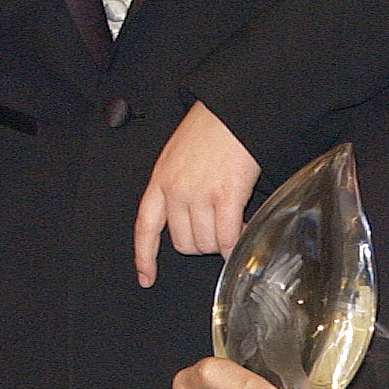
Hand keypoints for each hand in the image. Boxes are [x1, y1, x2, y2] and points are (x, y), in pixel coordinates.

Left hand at [134, 102, 260, 285]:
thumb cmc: (209, 128)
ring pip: (206, 243)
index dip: (144, 257)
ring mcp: (200, 194)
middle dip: (202, 244)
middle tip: (218, 230)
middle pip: (183, 243)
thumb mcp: (176, 156)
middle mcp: (175, 191)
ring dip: (222, 242)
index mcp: (159, 181)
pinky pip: (228, 237)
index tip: (146, 278)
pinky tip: (244, 230)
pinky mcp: (226, 195)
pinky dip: (236, 243)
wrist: (232, 110)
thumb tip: (186, 216)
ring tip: (234, 224)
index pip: (145, 227)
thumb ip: (174, 186)